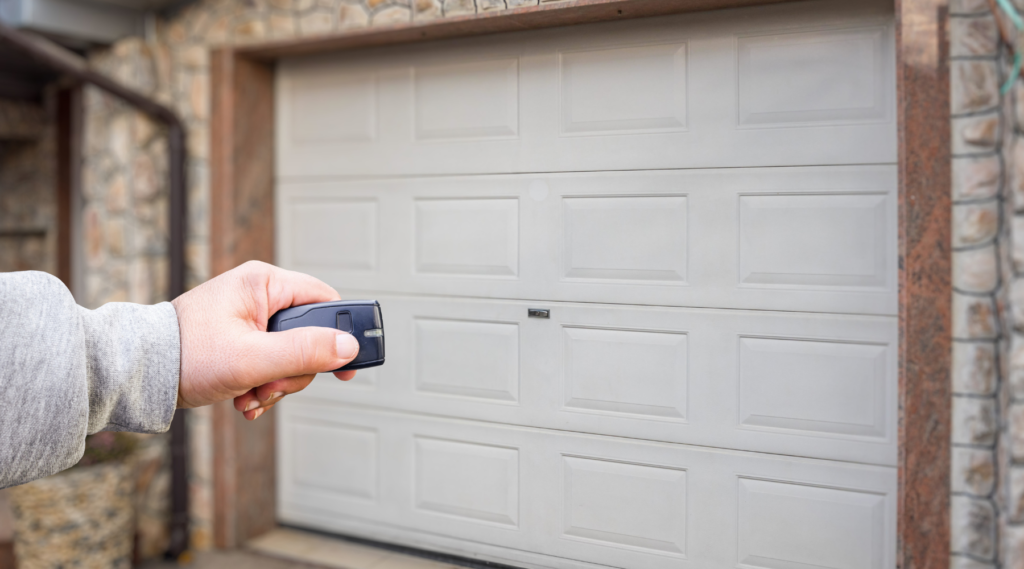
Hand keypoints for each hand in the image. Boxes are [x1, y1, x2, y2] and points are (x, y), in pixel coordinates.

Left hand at [171, 261, 358, 419]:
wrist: (138, 374)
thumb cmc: (185, 355)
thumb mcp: (252, 358)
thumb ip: (304, 352)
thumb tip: (348, 347)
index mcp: (264, 283)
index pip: (325, 301)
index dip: (341, 334)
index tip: (347, 366)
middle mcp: (259, 294)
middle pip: (309, 335)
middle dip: (294, 371)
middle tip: (271, 386)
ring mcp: (249, 317)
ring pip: (291, 354)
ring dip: (276, 383)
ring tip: (251, 395)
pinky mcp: (241, 338)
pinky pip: (271, 362)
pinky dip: (263, 384)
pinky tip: (245, 397)